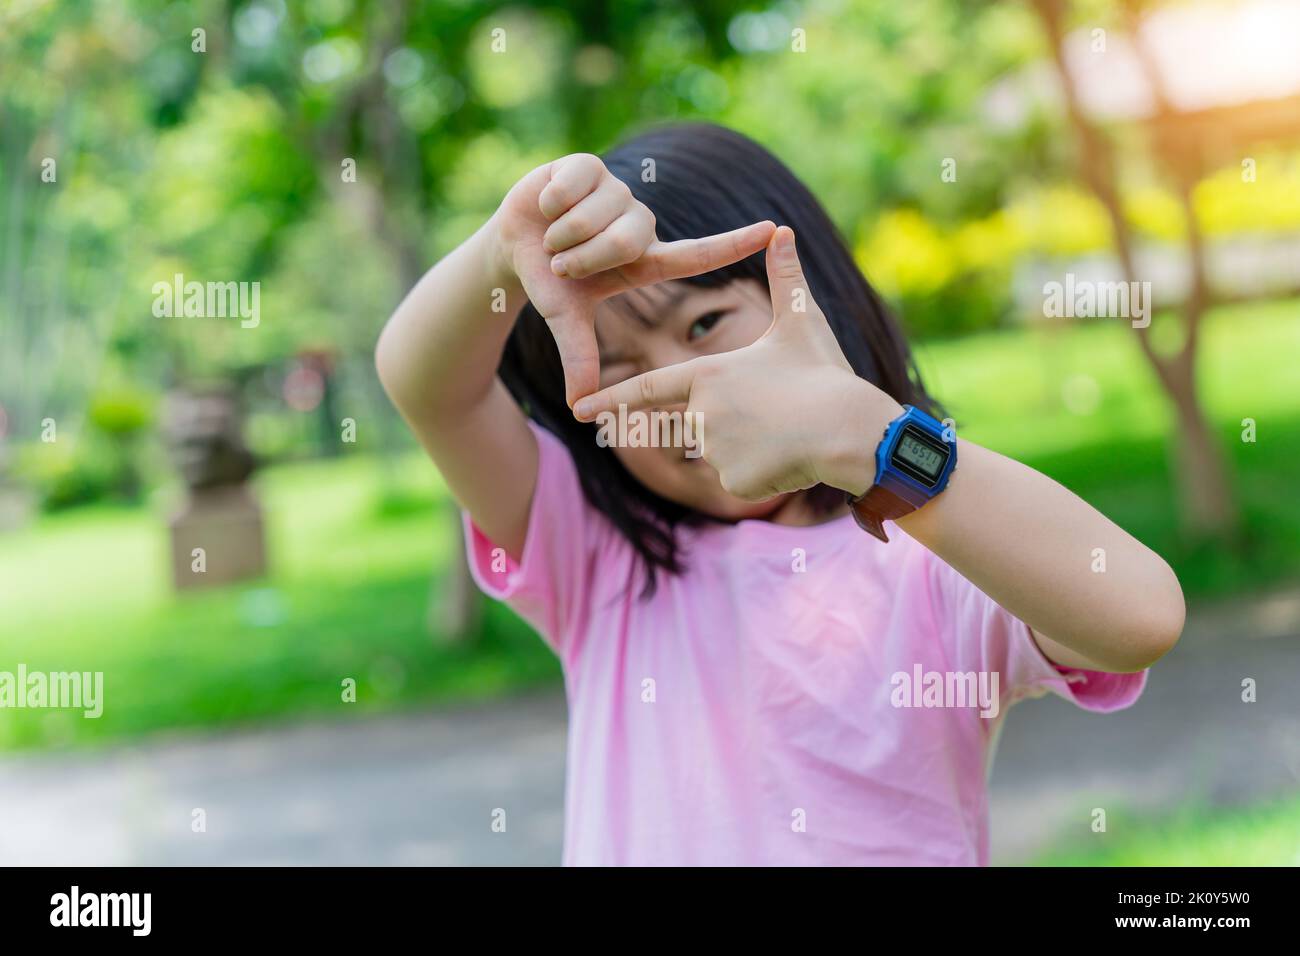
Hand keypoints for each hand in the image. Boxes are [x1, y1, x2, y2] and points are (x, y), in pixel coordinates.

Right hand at [493, 153, 775, 406]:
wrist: (514, 245)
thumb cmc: (550, 282)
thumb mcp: (565, 320)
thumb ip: (579, 357)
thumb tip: (581, 406)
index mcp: (645, 260)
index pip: (698, 253)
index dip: (733, 243)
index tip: (773, 231)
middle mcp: (638, 223)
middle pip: (626, 240)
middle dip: (585, 256)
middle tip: (563, 261)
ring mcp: (616, 191)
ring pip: (596, 215)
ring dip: (562, 233)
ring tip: (553, 235)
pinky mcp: (590, 165)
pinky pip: (573, 186)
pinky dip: (551, 203)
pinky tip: (546, 206)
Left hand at [573, 226, 903, 500]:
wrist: (850, 430)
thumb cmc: (824, 372)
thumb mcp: (802, 321)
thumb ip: (785, 279)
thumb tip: (783, 230)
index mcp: (708, 375)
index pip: (648, 388)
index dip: (612, 399)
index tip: (578, 409)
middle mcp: (702, 413)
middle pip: (700, 423)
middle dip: (732, 423)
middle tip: (771, 414)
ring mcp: (715, 450)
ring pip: (722, 453)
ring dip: (750, 447)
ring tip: (787, 433)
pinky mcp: (733, 482)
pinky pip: (740, 479)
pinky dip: (762, 473)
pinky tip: (789, 458)